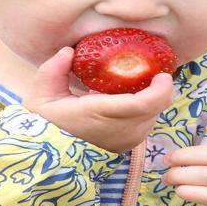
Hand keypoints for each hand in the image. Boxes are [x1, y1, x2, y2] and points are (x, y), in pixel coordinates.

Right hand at [22, 46, 174, 154]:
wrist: (52, 153)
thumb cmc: (48, 121)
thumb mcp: (43, 93)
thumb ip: (55, 69)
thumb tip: (70, 51)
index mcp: (102, 114)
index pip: (142, 105)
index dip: (159, 90)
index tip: (164, 74)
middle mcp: (121, 130)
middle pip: (155, 108)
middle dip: (162, 88)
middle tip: (157, 70)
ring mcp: (128, 139)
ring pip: (155, 114)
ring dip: (156, 97)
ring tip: (148, 80)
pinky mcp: (131, 143)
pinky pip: (149, 121)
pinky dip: (149, 106)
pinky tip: (140, 94)